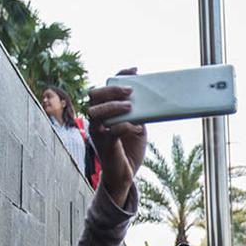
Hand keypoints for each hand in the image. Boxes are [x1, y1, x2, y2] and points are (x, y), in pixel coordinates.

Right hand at [87, 69, 145, 207]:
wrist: (125, 175)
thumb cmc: (129, 149)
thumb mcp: (137, 126)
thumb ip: (138, 113)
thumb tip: (151, 99)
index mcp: (104, 112)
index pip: (105, 88)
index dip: (118, 76)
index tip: (134, 70)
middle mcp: (97, 120)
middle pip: (94, 96)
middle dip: (112, 90)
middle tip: (130, 91)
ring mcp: (98, 133)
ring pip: (95, 112)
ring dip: (113, 106)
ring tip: (130, 106)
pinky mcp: (105, 146)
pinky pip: (110, 131)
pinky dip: (123, 125)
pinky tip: (135, 126)